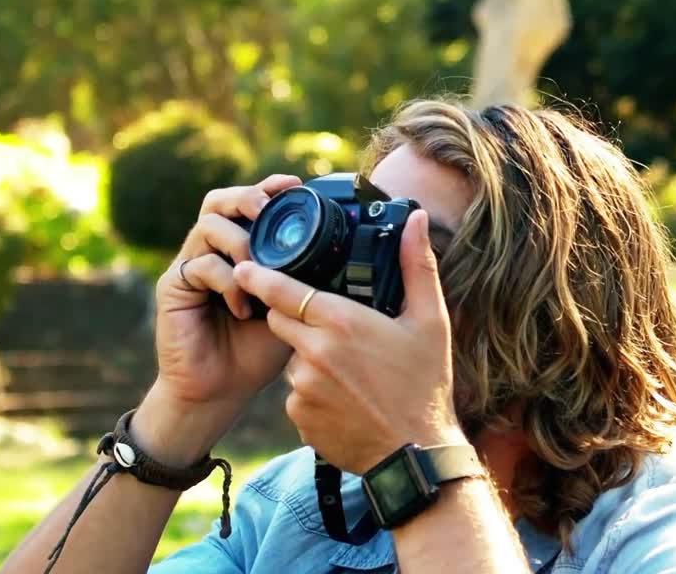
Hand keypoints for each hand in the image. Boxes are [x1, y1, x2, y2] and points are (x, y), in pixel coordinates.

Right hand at [135, 175, 301, 461]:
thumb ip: (306, 277)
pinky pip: (201, 265)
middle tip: (269, 210)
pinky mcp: (173, 287)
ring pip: (209, 226)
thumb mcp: (294, 306)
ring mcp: (190, 266)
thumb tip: (345, 251)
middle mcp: (212, 250)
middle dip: (248, 198)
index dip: (269, 187)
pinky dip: (228, 281)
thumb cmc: (260, 349)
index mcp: (241, 248)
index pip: (249, 202)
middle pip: (220, 201)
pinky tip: (243, 308)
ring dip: (241, 242)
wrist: (222, 391)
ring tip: (260, 269)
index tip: (296, 183)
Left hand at [234, 209, 465, 473]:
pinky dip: (313, 394)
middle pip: (281, 321)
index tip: (244, 264)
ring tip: (351, 372)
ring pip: (291, 359)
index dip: (261, 276)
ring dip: (309, 359)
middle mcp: (314, 353)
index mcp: (341, 322)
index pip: (282, 290)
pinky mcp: (298, 419)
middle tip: (332, 327)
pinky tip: (345, 400)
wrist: (415, 456)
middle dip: (296, 318)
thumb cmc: (426, 385)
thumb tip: (414, 218)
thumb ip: (416, 265)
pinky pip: (296, 395)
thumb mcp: (431, 321)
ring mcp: (302, 388)